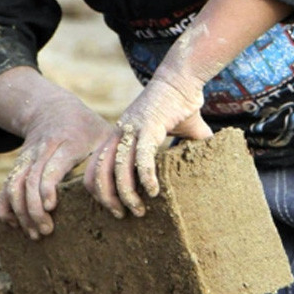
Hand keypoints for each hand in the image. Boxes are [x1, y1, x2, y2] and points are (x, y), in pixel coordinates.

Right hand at [0, 95, 112, 239]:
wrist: (53, 107)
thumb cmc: (87, 127)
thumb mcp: (103, 135)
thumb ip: (108, 162)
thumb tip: (113, 197)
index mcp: (67, 142)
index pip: (51, 166)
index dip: (46, 187)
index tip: (49, 207)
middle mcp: (42, 149)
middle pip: (30, 180)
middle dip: (33, 209)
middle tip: (46, 231)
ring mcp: (27, 157)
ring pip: (15, 184)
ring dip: (19, 211)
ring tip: (33, 233)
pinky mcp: (18, 164)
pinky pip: (6, 186)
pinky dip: (5, 205)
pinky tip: (13, 223)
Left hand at [84, 71, 211, 218]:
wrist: (182, 78)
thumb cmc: (177, 105)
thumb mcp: (169, 133)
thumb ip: (175, 151)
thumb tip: (198, 168)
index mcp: (118, 136)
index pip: (94, 169)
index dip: (99, 191)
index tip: (114, 207)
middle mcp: (119, 134)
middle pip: (99, 173)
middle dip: (108, 199)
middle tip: (122, 215)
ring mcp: (132, 130)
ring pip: (117, 169)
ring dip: (126, 193)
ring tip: (139, 209)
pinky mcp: (149, 127)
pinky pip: (142, 157)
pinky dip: (145, 177)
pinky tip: (154, 190)